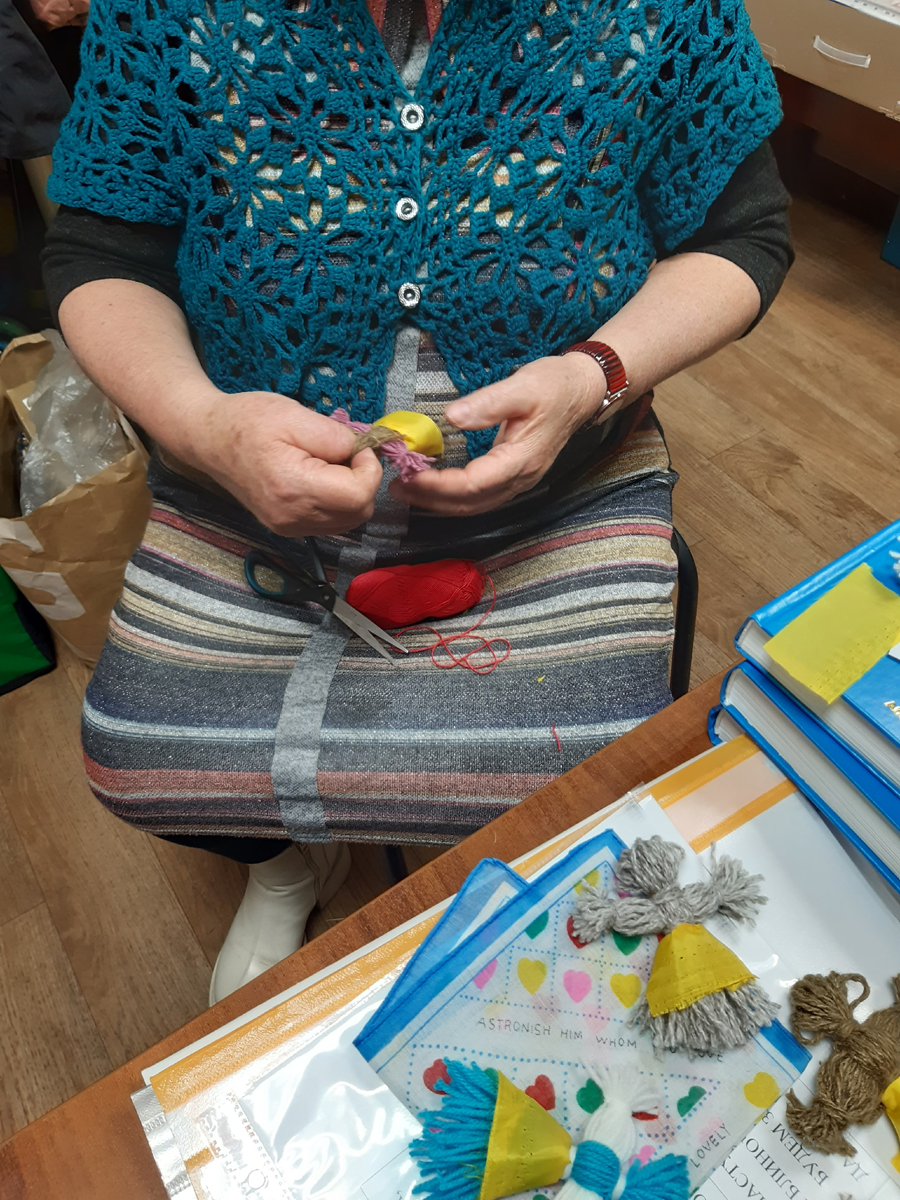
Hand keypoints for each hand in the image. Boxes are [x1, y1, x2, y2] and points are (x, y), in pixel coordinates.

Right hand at [183, 387, 381, 536]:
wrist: (209, 440)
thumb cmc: (247, 421)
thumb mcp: (295, 415)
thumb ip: (335, 436)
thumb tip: (362, 451)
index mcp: (293, 487)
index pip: (358, 496)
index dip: (369, 469)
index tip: (357, 447)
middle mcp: (292, 517)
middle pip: (358, 513)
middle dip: (363, 481)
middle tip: (345, 453)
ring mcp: (289, 527)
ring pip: (349, 521)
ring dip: (352, 493)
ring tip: (330, 464)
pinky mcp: (288, 528)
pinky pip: (331, 522)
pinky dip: (337, 502)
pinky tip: (321, 478)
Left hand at [391, 353, 606, 515]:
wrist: (581, 391)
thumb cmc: (554, 386)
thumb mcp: (522, 387)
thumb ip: (487, 404)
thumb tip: (451, 417)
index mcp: (520, 460)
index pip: (472, 484)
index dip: (438, 484)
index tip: (410, 474)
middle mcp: (520, 478)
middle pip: (470, 503)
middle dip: (431, 499)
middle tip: (398, 486)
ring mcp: (518, 481)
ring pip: (474, 505)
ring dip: (439, 502)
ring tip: (408, 491)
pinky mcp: (514, 476)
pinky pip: (480, 497)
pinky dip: (454, 497)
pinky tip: (435, 488)